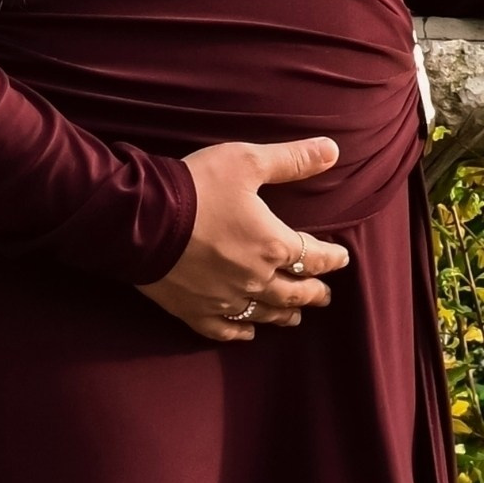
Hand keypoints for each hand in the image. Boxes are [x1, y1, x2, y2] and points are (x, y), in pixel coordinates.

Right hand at [140, 136, 353, 344]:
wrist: (142, 219)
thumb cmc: (197, 187)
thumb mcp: (247, 161)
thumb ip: (292, 159)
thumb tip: (333, 149)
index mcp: (272, 245)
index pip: (314, 256)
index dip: (331, 258)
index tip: (341, 259)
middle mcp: (255, 279)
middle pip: (294, 292)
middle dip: (313, 293)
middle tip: (324, 296)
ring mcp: (225, 299)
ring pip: (265, 314)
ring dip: (284, 315)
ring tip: (295, 317)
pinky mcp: (195, 311)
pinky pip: (225, 329)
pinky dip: (241, 332)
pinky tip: (248, 332)